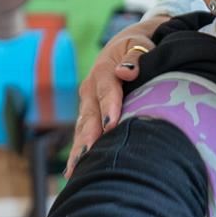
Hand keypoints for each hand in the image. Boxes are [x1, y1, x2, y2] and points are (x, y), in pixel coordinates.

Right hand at [64, 16, 167, 176]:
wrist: (126, 44)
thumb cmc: (139, 46)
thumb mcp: (140, 44)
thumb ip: (135, 57)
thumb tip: (126, 71)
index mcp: (104, 69)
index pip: (106, 89)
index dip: (108, 106)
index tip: (111, 125)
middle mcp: (91, 88)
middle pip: (89, 114)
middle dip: (89, 135)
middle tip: (89, 155)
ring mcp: (87, 103)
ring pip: (82, 127)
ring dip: (79, 148)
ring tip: (76, 170)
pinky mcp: (88, 115)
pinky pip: (82, 134)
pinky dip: (79, 151)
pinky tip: (74, 172)